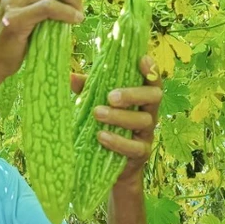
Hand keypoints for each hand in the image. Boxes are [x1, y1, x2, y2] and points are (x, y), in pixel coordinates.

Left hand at [70, 55, 163, 187]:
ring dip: (120, 116)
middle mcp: (149, 113)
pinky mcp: (141, 153)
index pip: (152, 81)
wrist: (109, 164)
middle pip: (154, 98)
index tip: (142, 59)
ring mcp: (147, 134)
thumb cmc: (104, 124)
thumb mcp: (96, 103)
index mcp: (141, 97)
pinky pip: (135, 147)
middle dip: (133, 94)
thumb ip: (88, 89)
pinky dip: (118, 141)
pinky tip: (101, 136)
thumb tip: (70, 76)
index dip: (152, 70)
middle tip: (110, 96)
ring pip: (143, 121)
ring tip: (97, 113)